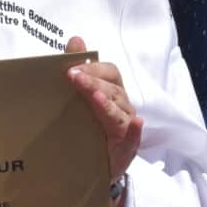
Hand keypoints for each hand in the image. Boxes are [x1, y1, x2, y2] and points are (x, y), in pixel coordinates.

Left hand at [66, 36, 142, 179]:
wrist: (88, 167)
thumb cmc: (87, 127)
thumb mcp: (78, 98)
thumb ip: (79, 70)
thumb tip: (76, 39)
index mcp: (112, 91)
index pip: (110, 73)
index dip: (93, 69)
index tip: (71, 70)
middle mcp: (122, 107)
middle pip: (114, 90)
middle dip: (94, 83)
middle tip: (74, 78)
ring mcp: (126, 128)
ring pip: (120, 112)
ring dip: (109, 104)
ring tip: (96, 98)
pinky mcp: (127, 149)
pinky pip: (134, 139)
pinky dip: (135, 131)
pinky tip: (136, 124)